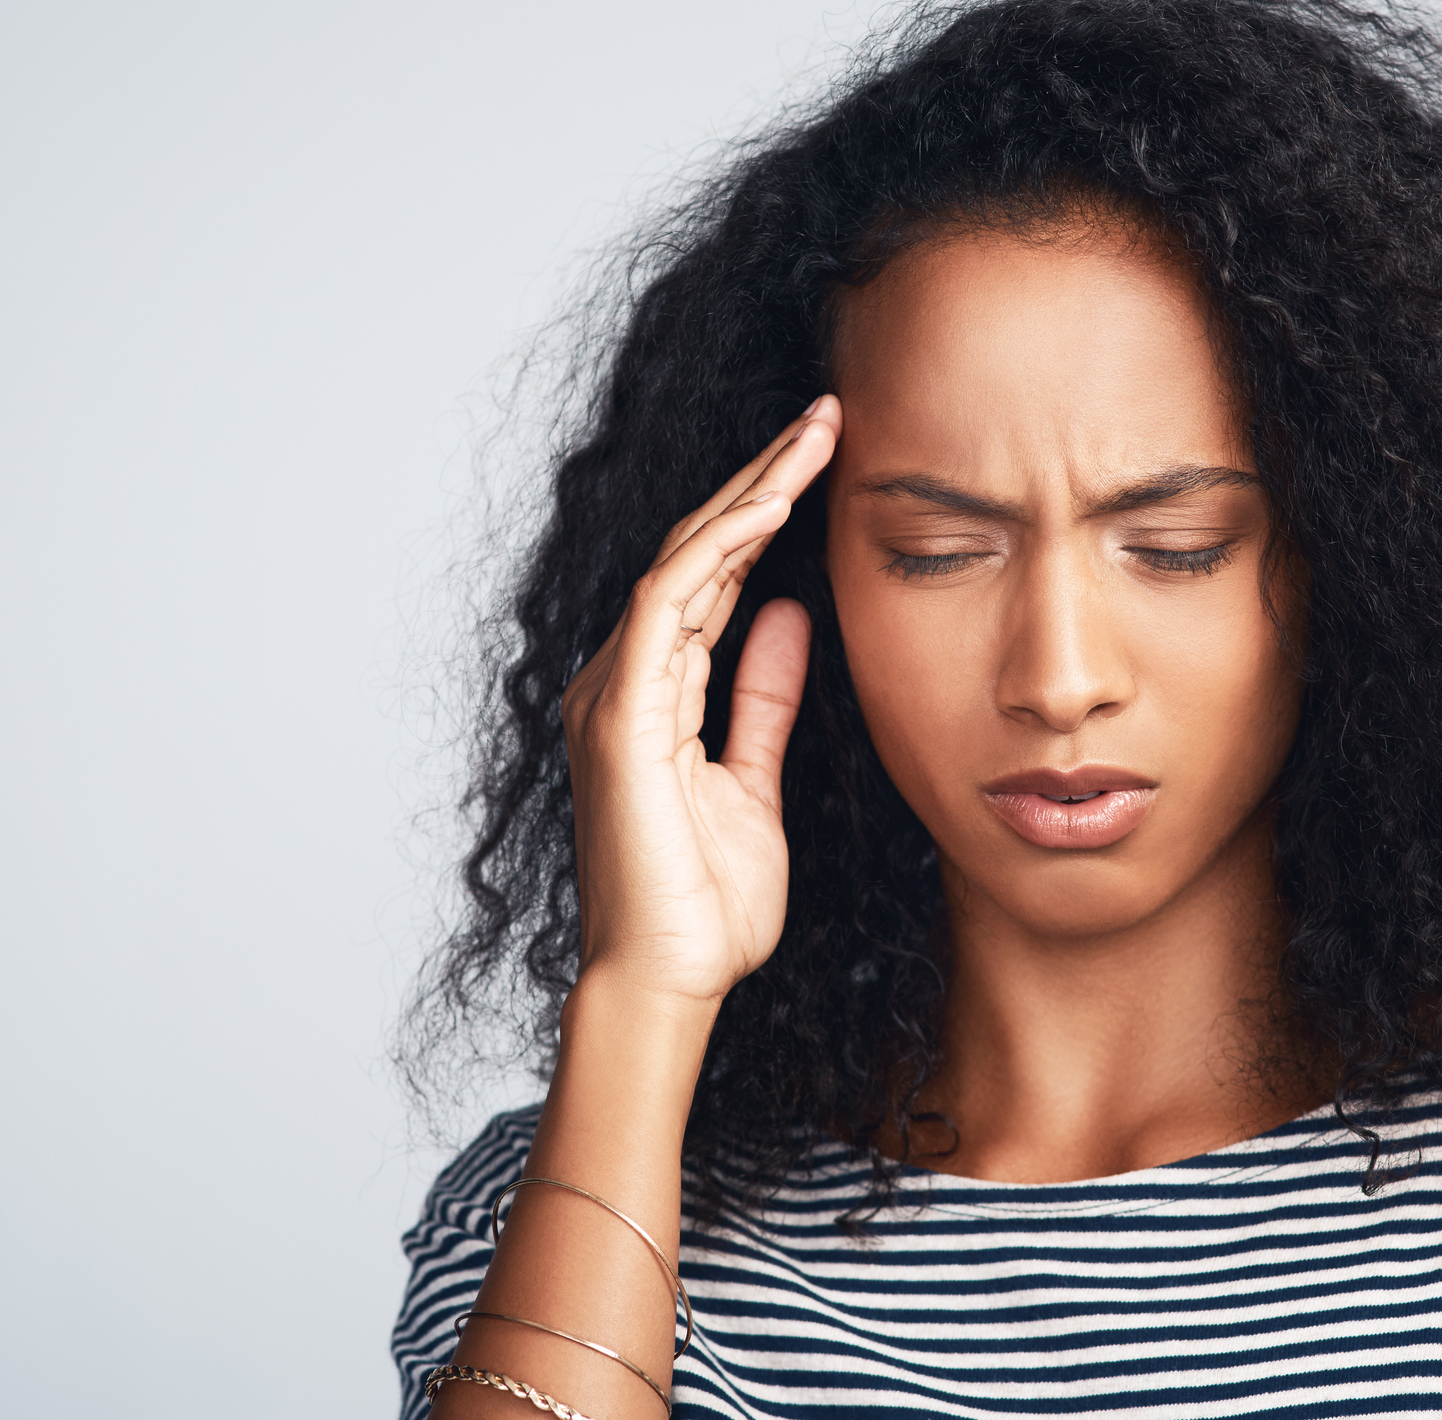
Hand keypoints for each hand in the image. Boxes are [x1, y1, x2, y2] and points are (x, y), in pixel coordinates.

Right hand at [560, 397, 839, 1004]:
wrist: (669, 982)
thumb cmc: (705, 907)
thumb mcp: (754, 784)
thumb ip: (763, 700)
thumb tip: (789, 618)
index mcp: (652, 696)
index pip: (711, 580)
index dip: (765, 515)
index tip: (827, 463)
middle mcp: (622, 682)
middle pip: (696, 553)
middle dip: (762, 478)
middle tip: (827, 416)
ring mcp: (614, 695)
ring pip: (682, 560)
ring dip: (749, 492)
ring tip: (814, 437)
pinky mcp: (622, 716)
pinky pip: (668, 605)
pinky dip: (719, 550)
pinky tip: (772, 508)